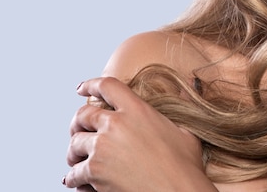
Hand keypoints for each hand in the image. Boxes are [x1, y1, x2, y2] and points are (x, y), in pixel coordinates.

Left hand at [64, 77, 216, 191]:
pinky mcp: (94, 171)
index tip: (80, 88)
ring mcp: (103, 147)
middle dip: (77, 122)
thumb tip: (193, 85)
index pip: (107, 86)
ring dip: (73, 152)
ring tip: (75, 159)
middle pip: (83, 114)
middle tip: (77, 130)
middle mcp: (116, 124)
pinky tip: (74, 181)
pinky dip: (72, 178)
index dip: (90, 85)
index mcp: (137, 109)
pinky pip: (73, 173)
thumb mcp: (186, 132)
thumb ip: (180, 111)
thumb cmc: (185, 167)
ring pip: (75, 143)